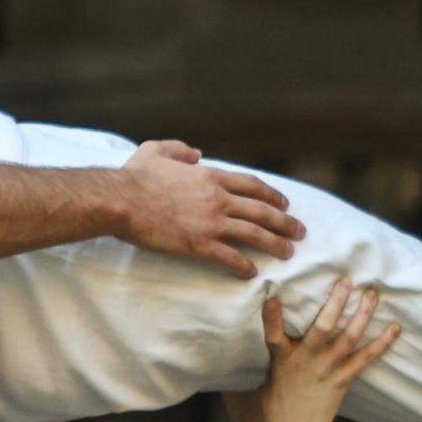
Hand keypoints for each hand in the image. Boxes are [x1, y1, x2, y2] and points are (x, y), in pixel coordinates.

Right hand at [117, 141, 301, 277]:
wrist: (121, 200)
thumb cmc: (134, 176)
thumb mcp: (156, 150)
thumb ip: (179, 148)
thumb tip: (196, 152)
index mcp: (211, 177)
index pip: (252, 185)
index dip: (273, 195)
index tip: (285, 204)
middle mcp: (218, 199)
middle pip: (262, 210)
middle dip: (285, 222)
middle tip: (300, 233)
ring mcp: (211, 222)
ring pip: (254, 234)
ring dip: (275, 244)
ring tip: (288, 254)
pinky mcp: (199, 244)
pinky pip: (230, 257)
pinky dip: (244, 266)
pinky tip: (251, 273)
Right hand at [258, 280, 399, 421]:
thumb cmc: (279, 398)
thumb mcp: (272, 369)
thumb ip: (280, 345)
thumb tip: (279, 315)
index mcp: (282, 358)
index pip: (273, 335)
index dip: (271, 317)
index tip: (273, 298)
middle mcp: (307, 361)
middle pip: (323, 328)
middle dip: (335, 303)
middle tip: (346, 281)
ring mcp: (328, 370)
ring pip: (348, 337)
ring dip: (362, 314)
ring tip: (372, 294)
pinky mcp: (344, 379)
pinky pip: (366, 358)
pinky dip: (382, 342)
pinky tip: (395, 327)